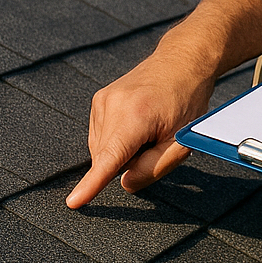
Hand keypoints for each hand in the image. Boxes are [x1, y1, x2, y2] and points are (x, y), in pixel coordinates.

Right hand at [65, 0, 261, 209]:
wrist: (182, 60)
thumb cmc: (187, 99)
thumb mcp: (181, 140)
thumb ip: (153, 167)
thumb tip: (123, 183)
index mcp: (136, 116)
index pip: (110, 159)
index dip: (91, 184)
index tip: (74, 202)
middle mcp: (113, 105)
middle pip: (107, 159)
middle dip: (127, 162)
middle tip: (155, 141)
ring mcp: (102, 100)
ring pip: (101, 149)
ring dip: (121, 150)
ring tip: (147, 128)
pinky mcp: (99, 99)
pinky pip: (101, 135)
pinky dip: (117, 139)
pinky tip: (137, 123)